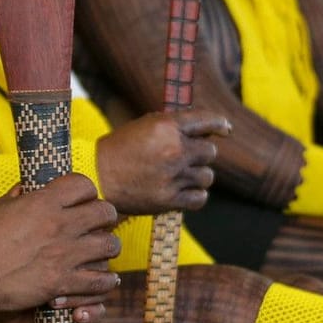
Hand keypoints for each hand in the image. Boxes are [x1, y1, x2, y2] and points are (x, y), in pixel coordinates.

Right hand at [0, 174, 121, 322]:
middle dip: (105, 217)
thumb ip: (21, 195)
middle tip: (98, 225)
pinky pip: (100, 281)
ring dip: (107, 248)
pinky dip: (105, 281)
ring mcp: (64, 254)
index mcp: (44, 202)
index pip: (84, 185)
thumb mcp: (0, 206)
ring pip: (110, 245)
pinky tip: (101, 279)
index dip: (86, 191)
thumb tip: (31, 188)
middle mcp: (59, 225)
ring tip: (100, 252)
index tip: (82, 200)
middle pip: (105, 212)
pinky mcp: (62, 282)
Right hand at [94, 110, 229, 215]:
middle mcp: (174, 150)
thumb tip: (211, 129)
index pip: (207, 121)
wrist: (97, 177)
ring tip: (180, 175)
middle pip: (210, 152)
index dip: (220, 124)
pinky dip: (196, 195)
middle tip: (184, 158)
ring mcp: (173, 176)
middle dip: (200, 154)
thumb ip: (175, 125)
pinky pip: (200, 198)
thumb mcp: (145, 125)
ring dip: (197, 176)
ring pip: (207, 176)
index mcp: (167, 126)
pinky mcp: (170, 200)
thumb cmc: (121, 149)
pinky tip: (184, 191)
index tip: (226, 130)